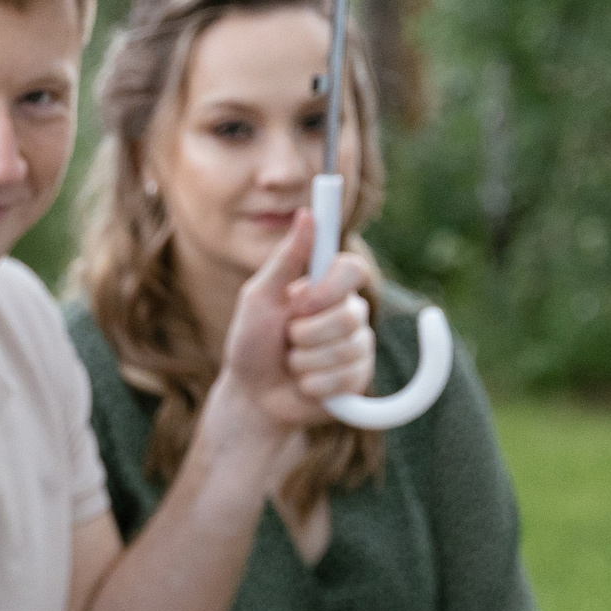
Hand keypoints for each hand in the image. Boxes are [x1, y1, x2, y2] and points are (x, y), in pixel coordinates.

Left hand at [213, 210, 376, 433]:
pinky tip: (303, 385)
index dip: (330, 286)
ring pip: (346, 349)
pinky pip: (347, 378)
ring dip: (304, 361)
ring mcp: (356, 346)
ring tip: (291, 363)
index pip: (354, 268)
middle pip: (349, 314)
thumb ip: (285, 259)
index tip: (300, 300)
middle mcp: (348, 312)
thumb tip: (307, 214)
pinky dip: (314, 384)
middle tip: (286, 338)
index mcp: (326, 287)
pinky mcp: (358, 379)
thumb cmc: (251, 343)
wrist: (252, 397)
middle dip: (305, 333)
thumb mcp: (259, 298)